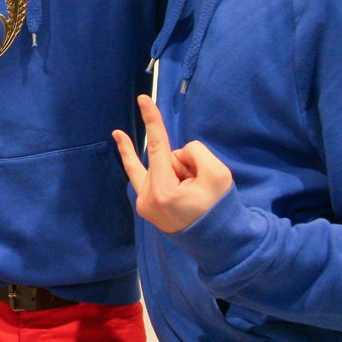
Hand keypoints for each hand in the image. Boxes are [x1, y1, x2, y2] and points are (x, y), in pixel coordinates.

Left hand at [113, 95, 232, 232]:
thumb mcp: (218, 174)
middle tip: (199, 187)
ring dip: (177, 172)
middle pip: (165, 158)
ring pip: (159, 166)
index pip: (157, 147)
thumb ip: (195, 152)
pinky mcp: (145, 205)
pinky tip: (122, 138)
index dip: (152, 120)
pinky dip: (140, 160)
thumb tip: (177, 154)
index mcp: (162, 192)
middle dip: (185, 165)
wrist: (218, 242)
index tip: (142, 99)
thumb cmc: (219, 209)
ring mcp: (143, 203)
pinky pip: (144, 173)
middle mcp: (147, 198)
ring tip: (192, 193)